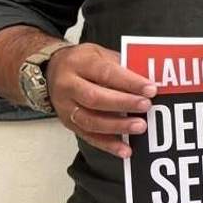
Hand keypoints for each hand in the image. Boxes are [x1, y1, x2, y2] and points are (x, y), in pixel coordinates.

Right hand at [47, 43, 155, 158]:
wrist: (52, 69)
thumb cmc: (82, 61)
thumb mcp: (100, 53)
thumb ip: (122, 65)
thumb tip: (148, 80)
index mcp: (79, 64)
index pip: (106, 73)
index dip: (129, 82)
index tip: (150, 89)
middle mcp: (68, 86)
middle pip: (95, 98)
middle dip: (123, 103)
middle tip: (146, 106)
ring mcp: (65, 107)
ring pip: (90, 120)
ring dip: (117, 126)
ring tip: (139, 126)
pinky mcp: (68, 123)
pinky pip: (88, 137)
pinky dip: (108, 145)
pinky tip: (125, 149)